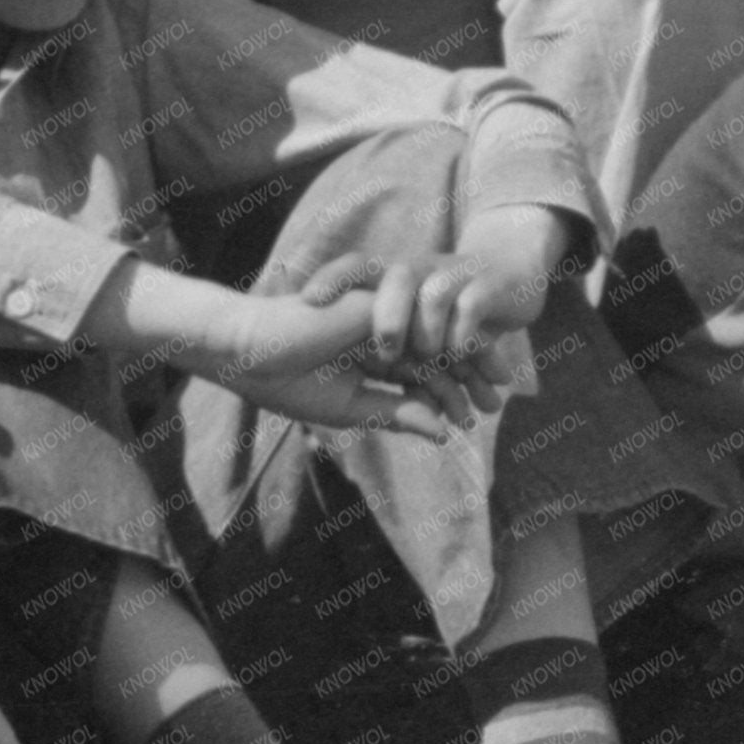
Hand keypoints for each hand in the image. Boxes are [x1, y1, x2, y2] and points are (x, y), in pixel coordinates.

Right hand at [197, 284, 460, 442]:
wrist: (249, 354)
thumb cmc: (288, 381)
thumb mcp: (350, 408)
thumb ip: (396, 414)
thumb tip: (442, 434)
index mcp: (373, 353)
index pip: (421, 372)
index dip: (448, 394)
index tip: (471, 420)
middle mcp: (384, 333)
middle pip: (438, 355)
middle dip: (469, 380)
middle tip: (494, 406)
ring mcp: (384, 318)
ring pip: (438, 343)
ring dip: (467, 372)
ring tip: (486, 402)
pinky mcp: (383, 309)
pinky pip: (423, 331)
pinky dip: (450, 351)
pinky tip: (467, 376)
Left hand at [328, 203, 573, 412]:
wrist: (515, 271)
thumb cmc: (452, 307)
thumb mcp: (418, 324)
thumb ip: (393, 353)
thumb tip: (356, 394)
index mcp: (394, 277)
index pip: (356, 265)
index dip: (332, 278)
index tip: (308, 299)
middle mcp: (422, 270)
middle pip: (396, 279)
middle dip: (388, 319)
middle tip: (385, 356)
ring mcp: (457, 276)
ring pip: (433, 297)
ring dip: (428, 335)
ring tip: (431, 362)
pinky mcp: (490, 286)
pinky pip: (471, 308)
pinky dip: (462, 336)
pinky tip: (461, 354)